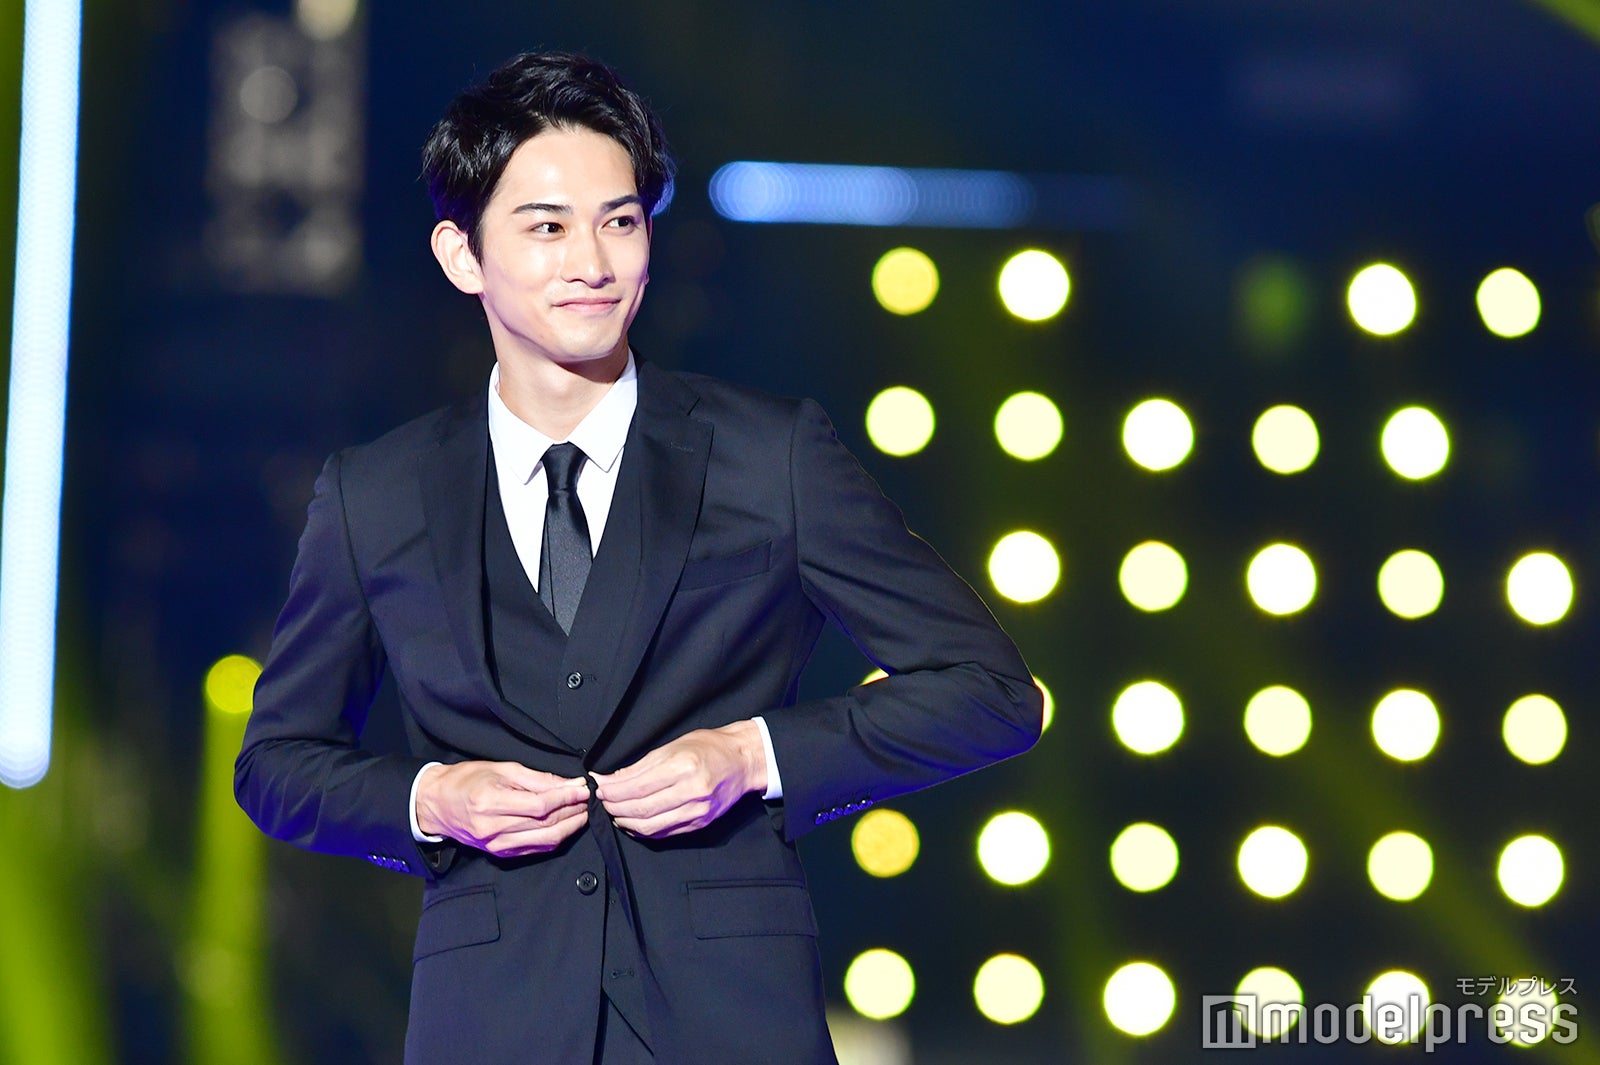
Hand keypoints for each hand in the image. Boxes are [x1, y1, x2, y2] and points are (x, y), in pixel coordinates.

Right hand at [416, 761, 590, 856]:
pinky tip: (567, 827)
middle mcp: (492, 828)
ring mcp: (495, 845)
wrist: (437, 804)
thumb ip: (536, 778)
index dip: (566, 798)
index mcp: (490, 802)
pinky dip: (555, 838)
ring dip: (569, 827)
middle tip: (590, 800)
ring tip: (584, 813)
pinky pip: (535, 848)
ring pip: (544, 840)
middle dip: (573, 812)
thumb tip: (567, 783)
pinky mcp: (499, 854)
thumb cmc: (467, 780)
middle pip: (545, 824)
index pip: (540, 805)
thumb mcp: (501, 769)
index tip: (584, 788)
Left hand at [593, 722, 766, 838]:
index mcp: (683, 766)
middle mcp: (691, 791)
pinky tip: (633, 823)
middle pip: (640, 809)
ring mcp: (697, 811)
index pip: (636, 786)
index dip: (612, 790)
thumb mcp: (673, 746)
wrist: (742, 761)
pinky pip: (664, 833)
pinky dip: (644, 830)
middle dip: (615, 807)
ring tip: (615, 813)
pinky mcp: (700, 823)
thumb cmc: (709, 747)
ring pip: (650, 826)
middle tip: (603, 801)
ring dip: (626, 822)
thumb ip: (642, 766)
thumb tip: (612, 780)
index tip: (599, 787)